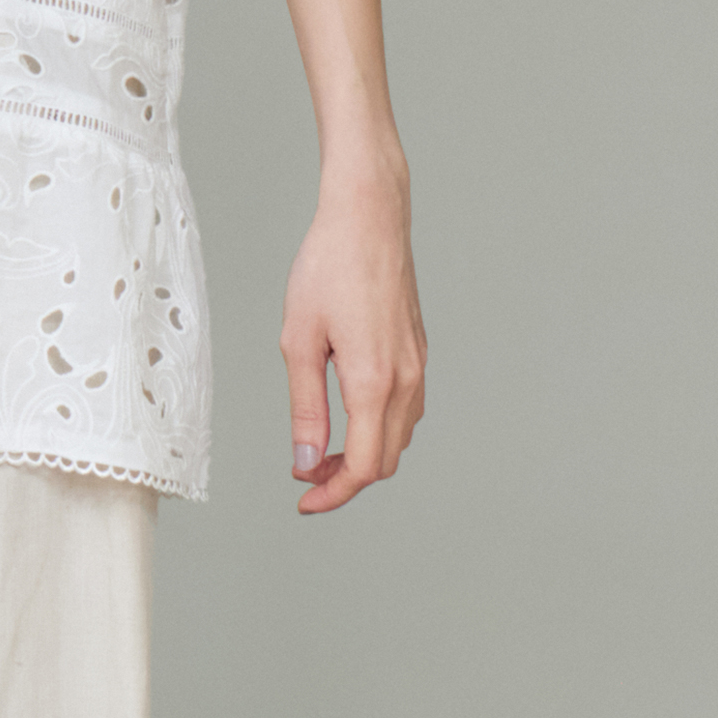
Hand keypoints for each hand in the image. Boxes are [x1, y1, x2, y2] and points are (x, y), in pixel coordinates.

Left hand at [281, 167, 424, 515]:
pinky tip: (348, 416)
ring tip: (321, 450)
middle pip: (386, 460)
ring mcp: (418, 365)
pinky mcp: (418, 352)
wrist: (369, 216)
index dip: (333, 493)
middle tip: (305, 476)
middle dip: (346, 479)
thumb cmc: (328, 267)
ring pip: (399, 437)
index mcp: (374, 381)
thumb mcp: (299, 341)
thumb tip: (306, 462)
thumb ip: (305, 408)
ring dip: (365, 454)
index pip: (365, 466)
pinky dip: (379, 428)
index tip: (303, 501)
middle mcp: (406, 379)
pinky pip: (406, 409)